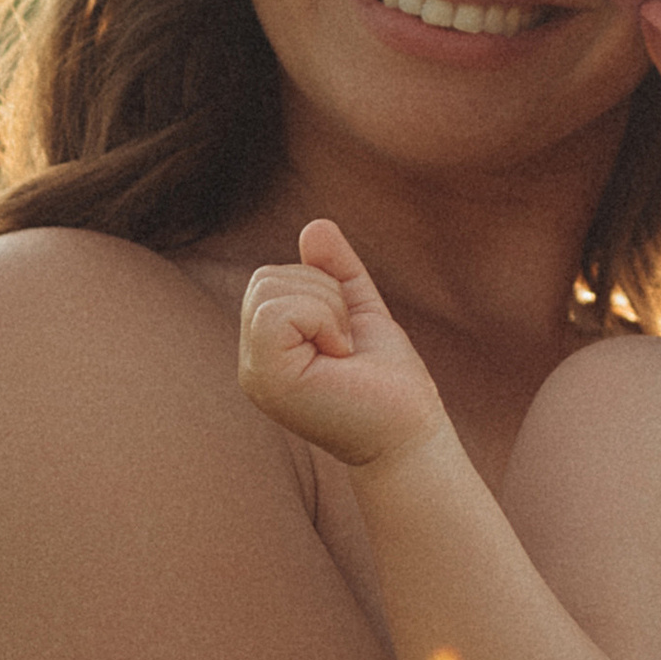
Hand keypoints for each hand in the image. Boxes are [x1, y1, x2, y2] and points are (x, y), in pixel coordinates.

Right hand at [239, 219, 449, 472]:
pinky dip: (320, 319)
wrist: (408, 434)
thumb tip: (314, 225)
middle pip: (266, 277)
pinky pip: (276, 311)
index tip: (347, 336)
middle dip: (324, 293)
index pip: (270, 276)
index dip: (321, 287)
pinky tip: (339, 355)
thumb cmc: (389, 383)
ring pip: (270, 288)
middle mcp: (252, 361)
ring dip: (327, 308)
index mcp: (267, 347)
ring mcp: (255, 372)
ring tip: (343, 352)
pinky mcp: (267, 379)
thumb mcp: (360, 311)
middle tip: (347, 344)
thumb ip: (336, 271)